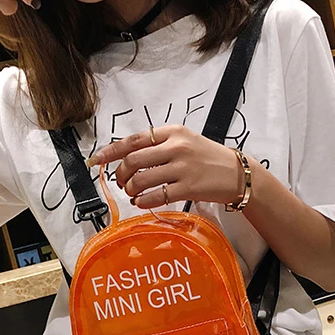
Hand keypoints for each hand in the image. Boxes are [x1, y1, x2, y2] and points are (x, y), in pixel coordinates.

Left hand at [87, 125, 244, 208]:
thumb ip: (158, 144)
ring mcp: (182, 168)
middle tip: (121, 182)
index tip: (97, 160)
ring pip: (141, 180)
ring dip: (130, 189)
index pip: (133, 140)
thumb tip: (127, 156)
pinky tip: (142, 202)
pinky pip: (155, 196)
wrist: (237, 173)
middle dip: (120, 174)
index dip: (111, 151)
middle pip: (133, 161)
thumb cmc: (208, 157)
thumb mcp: (185, 140)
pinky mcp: (188, 188)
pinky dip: (143, 201)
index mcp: (172, 132)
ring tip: (132, 193)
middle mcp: (176, 147)